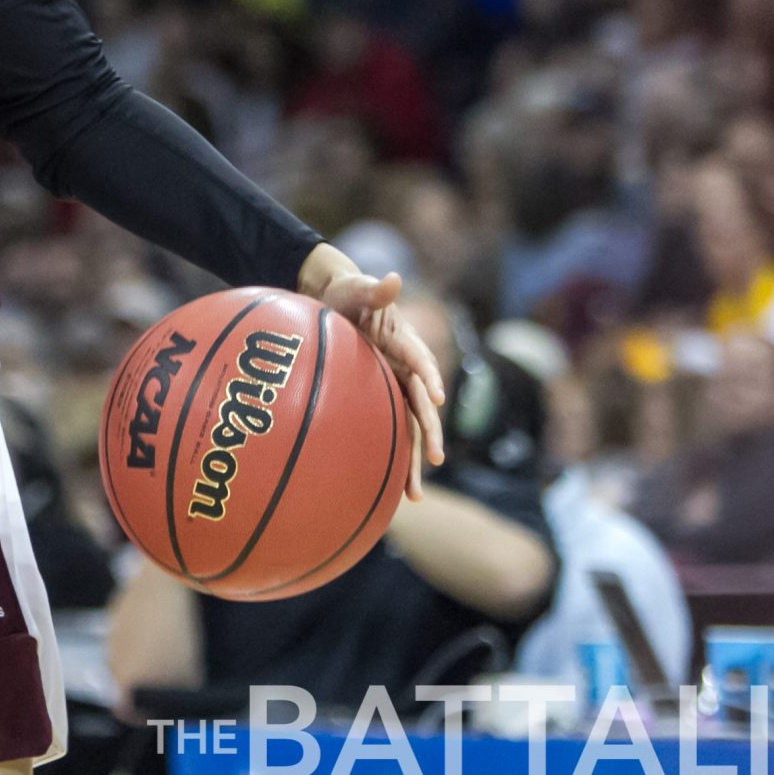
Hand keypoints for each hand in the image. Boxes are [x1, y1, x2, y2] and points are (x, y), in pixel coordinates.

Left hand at [301, 245, 445, 500]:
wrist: (336, 300)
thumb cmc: (347, 292)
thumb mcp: (357, 286)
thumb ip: (375, 289)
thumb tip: (392, 278)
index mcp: (403, 341)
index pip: (419, 360)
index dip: (428, 376)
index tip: (434, 396)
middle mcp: (405, 368)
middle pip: (421, 405)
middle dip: (431, 432)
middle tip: (437, 459)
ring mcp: (394, 386)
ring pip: (409, 427)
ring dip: (414, 461)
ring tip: (413, 496)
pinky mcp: (381, 399)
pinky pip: (389, 430)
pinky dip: (391, 458)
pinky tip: (387, 491)